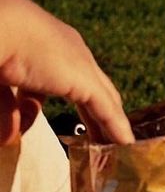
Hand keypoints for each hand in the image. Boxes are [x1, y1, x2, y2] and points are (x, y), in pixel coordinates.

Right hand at [0, 0, 131, 142]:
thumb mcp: (1, 83)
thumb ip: (7, 109)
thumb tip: (11, 138)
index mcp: (46, 46)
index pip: (66, 77)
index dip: (72, 100)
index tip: (75, 122)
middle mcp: (68, 51)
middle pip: (90, 88)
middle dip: (95, 114)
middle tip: (101, 138)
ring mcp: (79, 64)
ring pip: (101, 99)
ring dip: (108, 123)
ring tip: (116, 145)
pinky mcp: (86, 80)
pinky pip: (105, 109)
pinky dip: (115, 127)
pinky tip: (125, 143)